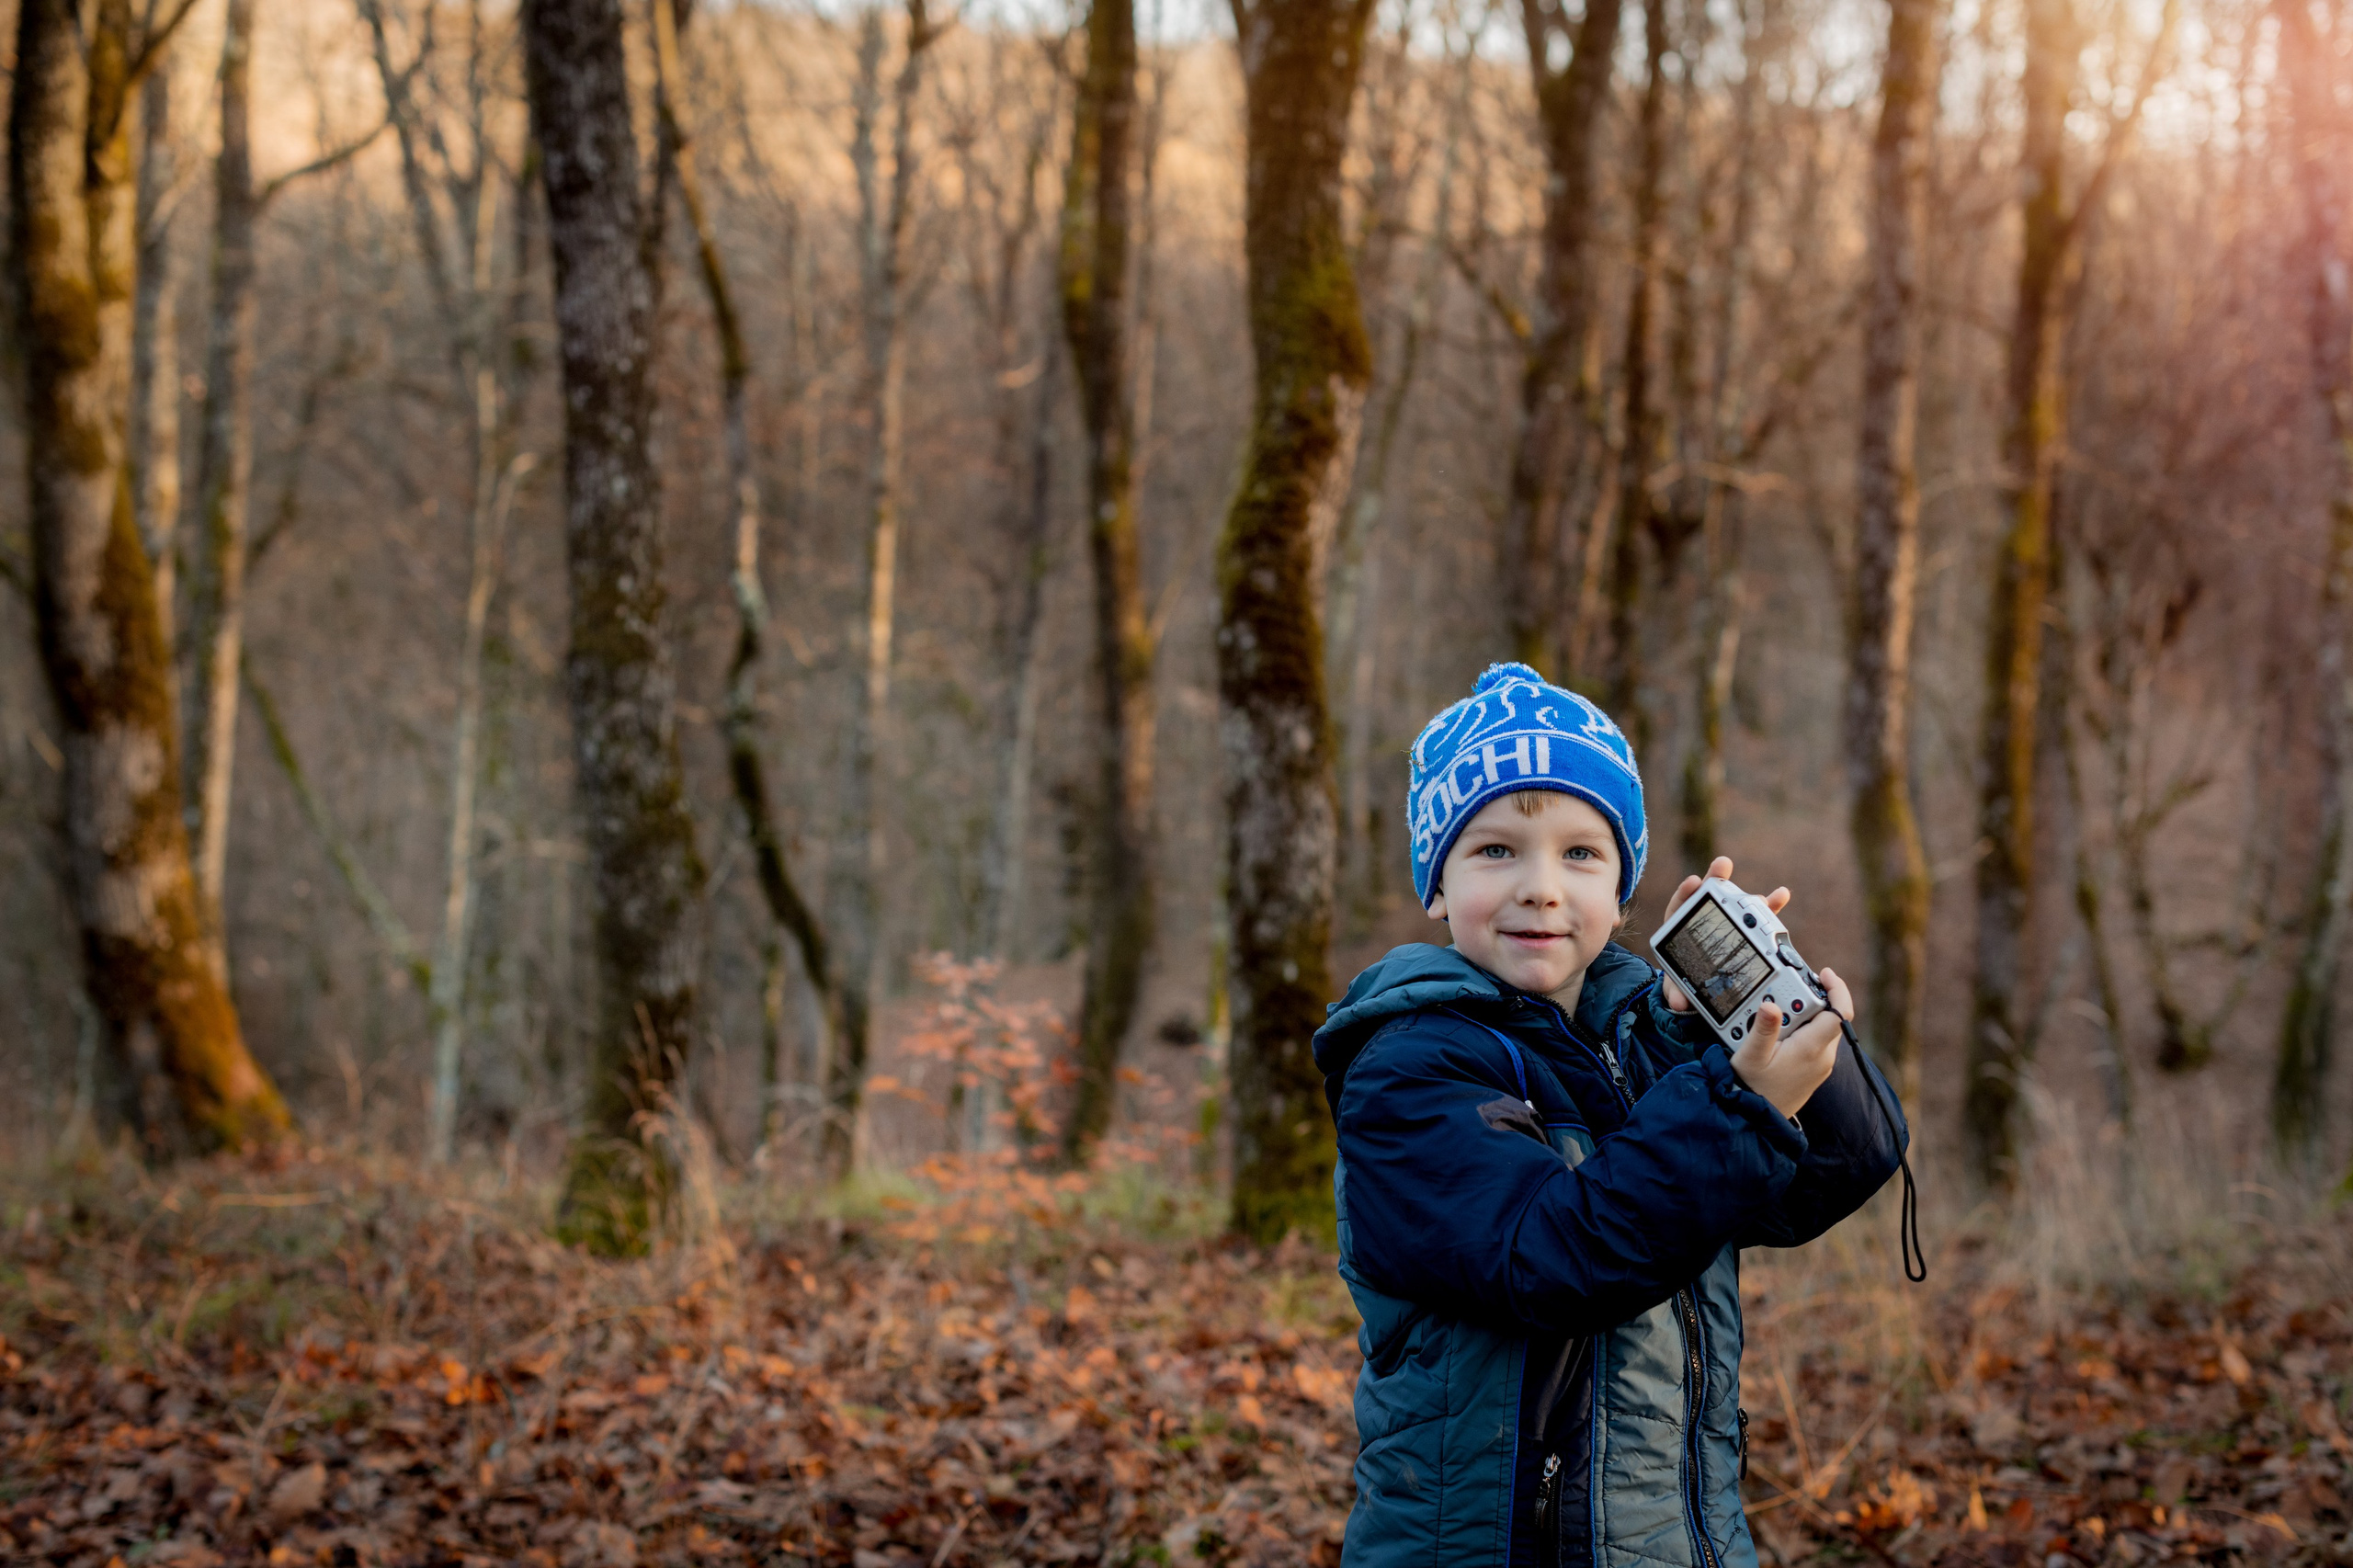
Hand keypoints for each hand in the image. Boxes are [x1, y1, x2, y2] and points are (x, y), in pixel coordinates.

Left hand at [1658, 856, 1789, 1013]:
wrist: (1702, 990)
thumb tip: (1678, 1002)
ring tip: (1758, 895)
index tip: (1693, 882)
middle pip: (1708, 898)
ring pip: (1735, 906)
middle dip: (1716, 880)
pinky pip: (1759, 918)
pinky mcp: (1745, 932)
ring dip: (1747, 898)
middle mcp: (1705, 922)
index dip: (1686, 894)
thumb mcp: (1679, 988)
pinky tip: (1782, 894)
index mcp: (1682, 931)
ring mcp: (1727, 924)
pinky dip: (1771, 906)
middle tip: (1723, 865)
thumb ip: (1676, 992)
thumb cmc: (1686, 983)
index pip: (1681, 907)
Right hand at [1728, 966, 1851, 1120]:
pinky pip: (1815, 1040)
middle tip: (1779, 996)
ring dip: (1801, 1015)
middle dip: (1807, 999)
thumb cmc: (1752, 1088)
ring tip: (1771, 1019)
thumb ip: (1763, 1028)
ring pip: (1821, 1028)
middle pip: (1829, 1016)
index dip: (1837, 989)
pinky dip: (1800, 1029)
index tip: (1825, 973)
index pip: (1840, 1013)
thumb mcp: (1751, 1055)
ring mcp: (1822, 1064)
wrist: (1756, 1120)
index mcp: (1812, 1049)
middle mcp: (1823, 1057)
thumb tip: (1771, 1004)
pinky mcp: (1816, 1069)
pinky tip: (1777, 1035)